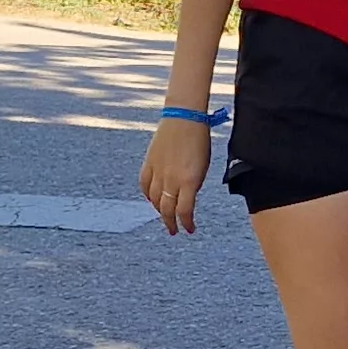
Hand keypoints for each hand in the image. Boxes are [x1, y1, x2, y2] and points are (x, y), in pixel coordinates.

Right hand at [141, 117, 212, 233]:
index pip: (185, 211)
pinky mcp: (149, 163)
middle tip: (175, 230)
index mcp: (188, 181)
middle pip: (167, 209)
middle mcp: (171, 179)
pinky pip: (145, 185)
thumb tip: (186, 198)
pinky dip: (148, 195)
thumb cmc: (199, 140)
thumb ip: (193, 185)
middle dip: (171, 223)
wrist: (184, 118)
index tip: (190, 229)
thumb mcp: (202, 167)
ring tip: (165, 216)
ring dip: (160, 211)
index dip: (187, 223)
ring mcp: (158, 172)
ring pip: (155, 199)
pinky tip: (152, 199)